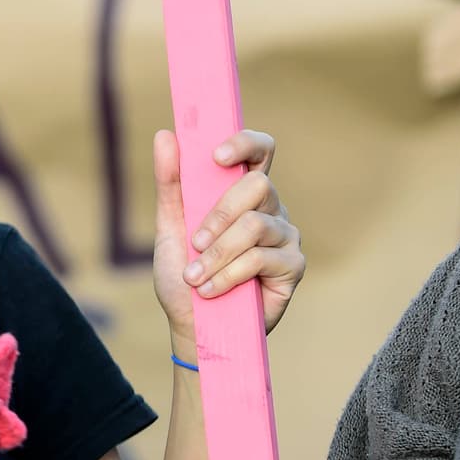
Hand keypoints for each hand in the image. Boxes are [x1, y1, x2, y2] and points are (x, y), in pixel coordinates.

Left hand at [152, 129, 303, 346]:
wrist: (193, 325)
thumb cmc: (184, 273)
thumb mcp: (170, 225)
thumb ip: (170, 182)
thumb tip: (165, 135)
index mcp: (243, 191)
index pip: (260, 150)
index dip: (244, 143)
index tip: (216, 156)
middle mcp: (271, 207)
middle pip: (258, 185)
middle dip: (219, 214)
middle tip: (195, 242)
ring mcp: (285, 235)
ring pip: (255, 226)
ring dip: (218, 254)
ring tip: (195, 277)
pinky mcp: (294, 266)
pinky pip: (261, 259)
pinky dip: (228, 275)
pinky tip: (210, 290)